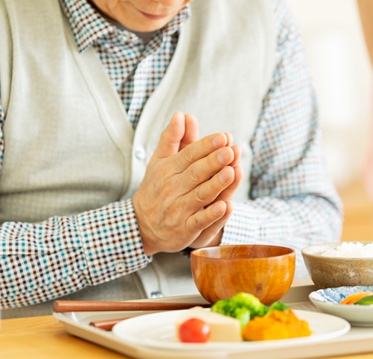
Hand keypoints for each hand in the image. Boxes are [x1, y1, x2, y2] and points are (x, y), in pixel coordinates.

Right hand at [133, 112, 242, 255]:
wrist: (140, 226)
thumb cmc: (156, 188)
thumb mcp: (160, 162)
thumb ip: (172, 139)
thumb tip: (182, 114)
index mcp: (168, 170)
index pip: (189, 155)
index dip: (206, 146)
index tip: (223, 136)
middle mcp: (173, 188)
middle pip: (196, 173)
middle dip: (213, 162)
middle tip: (230, 150)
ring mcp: (179, 210)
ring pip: (200, 195)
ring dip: (216, 184)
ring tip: (231, 172)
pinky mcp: (185, 229)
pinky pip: (200, 221)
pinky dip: (212, 215)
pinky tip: (225, 206)